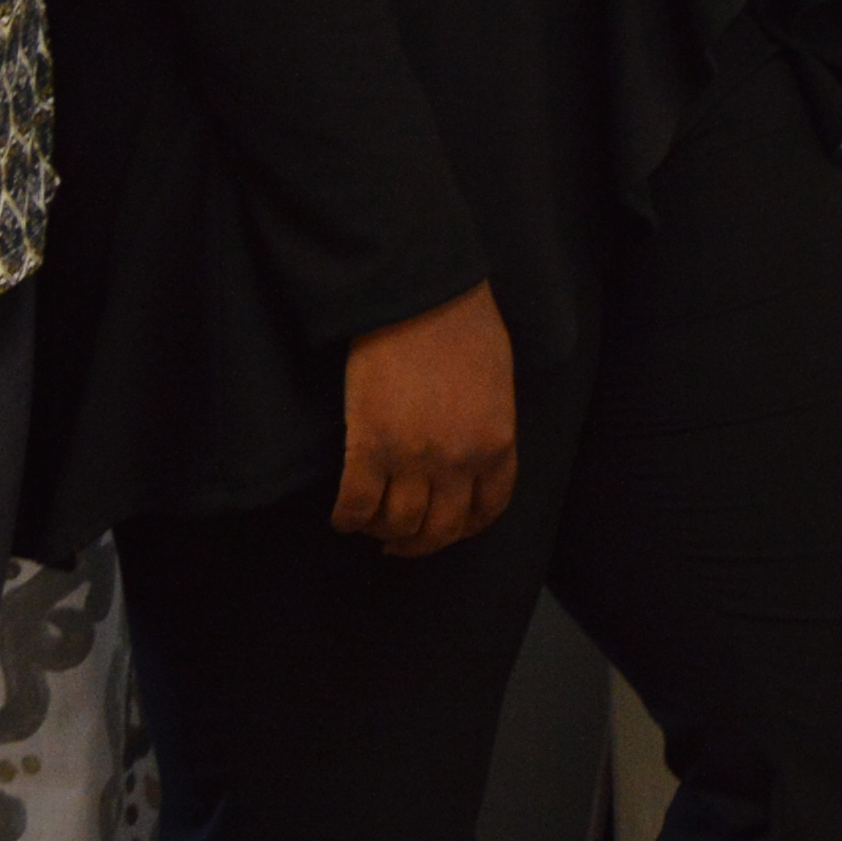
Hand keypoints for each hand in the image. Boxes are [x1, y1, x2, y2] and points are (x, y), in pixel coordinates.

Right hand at [334, 285, 518, 556]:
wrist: (419, 297)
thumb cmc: (463, 326)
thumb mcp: (498, 383)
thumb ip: (489, 426)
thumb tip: (473, 452)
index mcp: (497, 444)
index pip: (488, 509)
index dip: (465, 528)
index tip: (448, 529)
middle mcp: (458, 462)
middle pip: (440, 529)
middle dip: (420, 543)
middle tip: (401, 541)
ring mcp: (412, 459)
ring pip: (397, 525)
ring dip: (382, 531)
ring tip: (371, 523)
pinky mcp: (368, 448)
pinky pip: (355, 505)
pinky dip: (346, 519)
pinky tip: (343, 516)